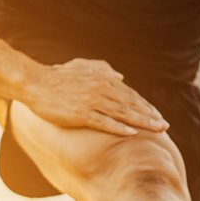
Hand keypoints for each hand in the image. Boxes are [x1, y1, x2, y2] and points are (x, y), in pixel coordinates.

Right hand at [22, 58, 168, 135]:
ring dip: (141, 122)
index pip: (130, 94)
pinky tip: (132, 133)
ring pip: (122, 112)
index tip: (157, 115)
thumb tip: (121, 76)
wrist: (35, 82)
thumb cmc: (57, 76)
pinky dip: (119, 127)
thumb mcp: (82, 67)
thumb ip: (103, 69)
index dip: (145, 106)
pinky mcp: (81, 113)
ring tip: (156, 129)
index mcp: (103, 78)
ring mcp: (91, 100)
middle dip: (150, 115)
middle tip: (164, 125)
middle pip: (131, 103)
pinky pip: (104, 121)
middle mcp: (101, 88)